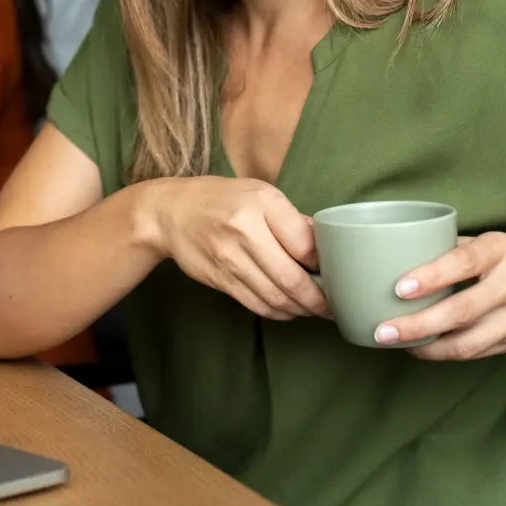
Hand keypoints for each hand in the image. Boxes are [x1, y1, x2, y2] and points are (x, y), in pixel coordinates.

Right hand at [145, 176, 330, 320]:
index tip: (336, 271)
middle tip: (333, 306)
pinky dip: (278, 312)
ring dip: (301, 309)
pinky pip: (256, 304)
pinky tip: (289, 309)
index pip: (305, 244)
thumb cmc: (219, 198)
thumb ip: (291, 218)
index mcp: (261, 204)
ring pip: (276, 297)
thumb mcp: (259, 192)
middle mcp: (245, 232)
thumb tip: (323, 246)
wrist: (169, 213)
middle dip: (318, 299)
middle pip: (292, 278)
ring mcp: (230, 259)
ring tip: (314, 310)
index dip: (325, 264)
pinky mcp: (220, 280)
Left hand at [377, 233, 505, 359]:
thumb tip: (401, 258)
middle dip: (418, 325)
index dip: (430, 277)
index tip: (400, 288)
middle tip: (383, 331)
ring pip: (470, 342)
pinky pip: (478, 352)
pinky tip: (424, 349)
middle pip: (461, 311)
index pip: (463, 263)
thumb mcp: (494, 243)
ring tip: (398, 344)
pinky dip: (447, 353)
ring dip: (429, 347)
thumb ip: (454, 251)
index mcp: (502, 251)